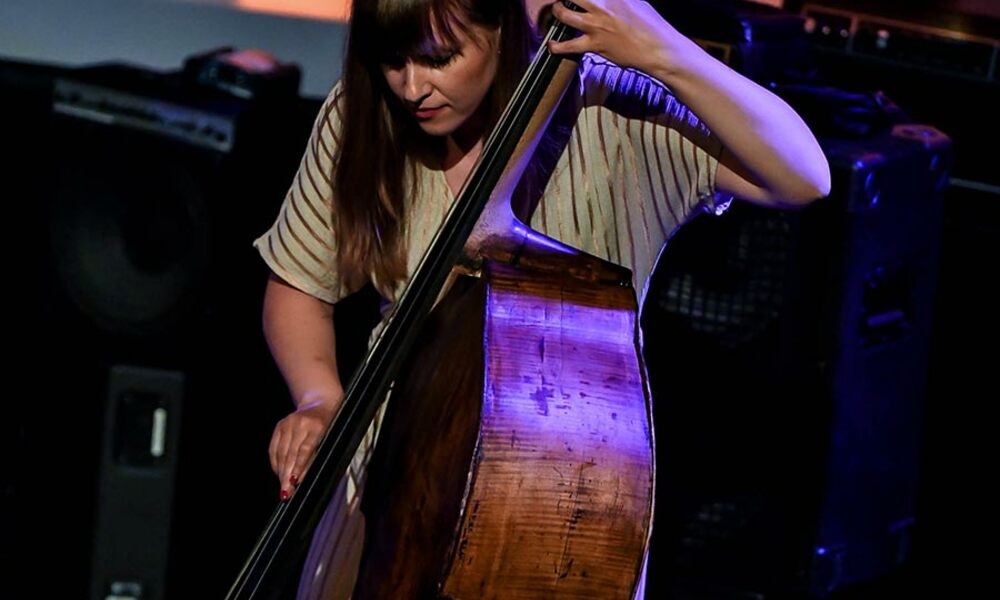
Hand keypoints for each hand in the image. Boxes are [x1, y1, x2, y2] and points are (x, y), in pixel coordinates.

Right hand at [268, 399, 337, 500]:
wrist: (320, 402)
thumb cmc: (330, 424)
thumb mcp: (330, 438)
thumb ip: (316, 456)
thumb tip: (302, 478)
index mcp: (317, 427)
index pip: (305, 450)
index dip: (299, 467)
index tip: (294, 482)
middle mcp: (300, 424)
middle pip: (290, 454)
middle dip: (287, 475)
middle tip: (286, 493)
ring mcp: (288, 423)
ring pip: (280, 452)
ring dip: (280, 472)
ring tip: (282, 487)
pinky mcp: (279, 425)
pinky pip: (274, 447)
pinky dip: (275, 462)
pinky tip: (278, 473)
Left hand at [547, 0, 692, 79]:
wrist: (657, 48)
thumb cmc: (649, 25)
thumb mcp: (635, 1)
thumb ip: (617, 0)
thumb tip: (608, 0)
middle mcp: (603, 4)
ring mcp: (597, 24)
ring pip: (564, 13)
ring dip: (556, 11)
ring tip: (556, 11)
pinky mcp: (595, 44)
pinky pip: (568, 45)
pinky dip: (556, 46)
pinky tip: (552, 45)